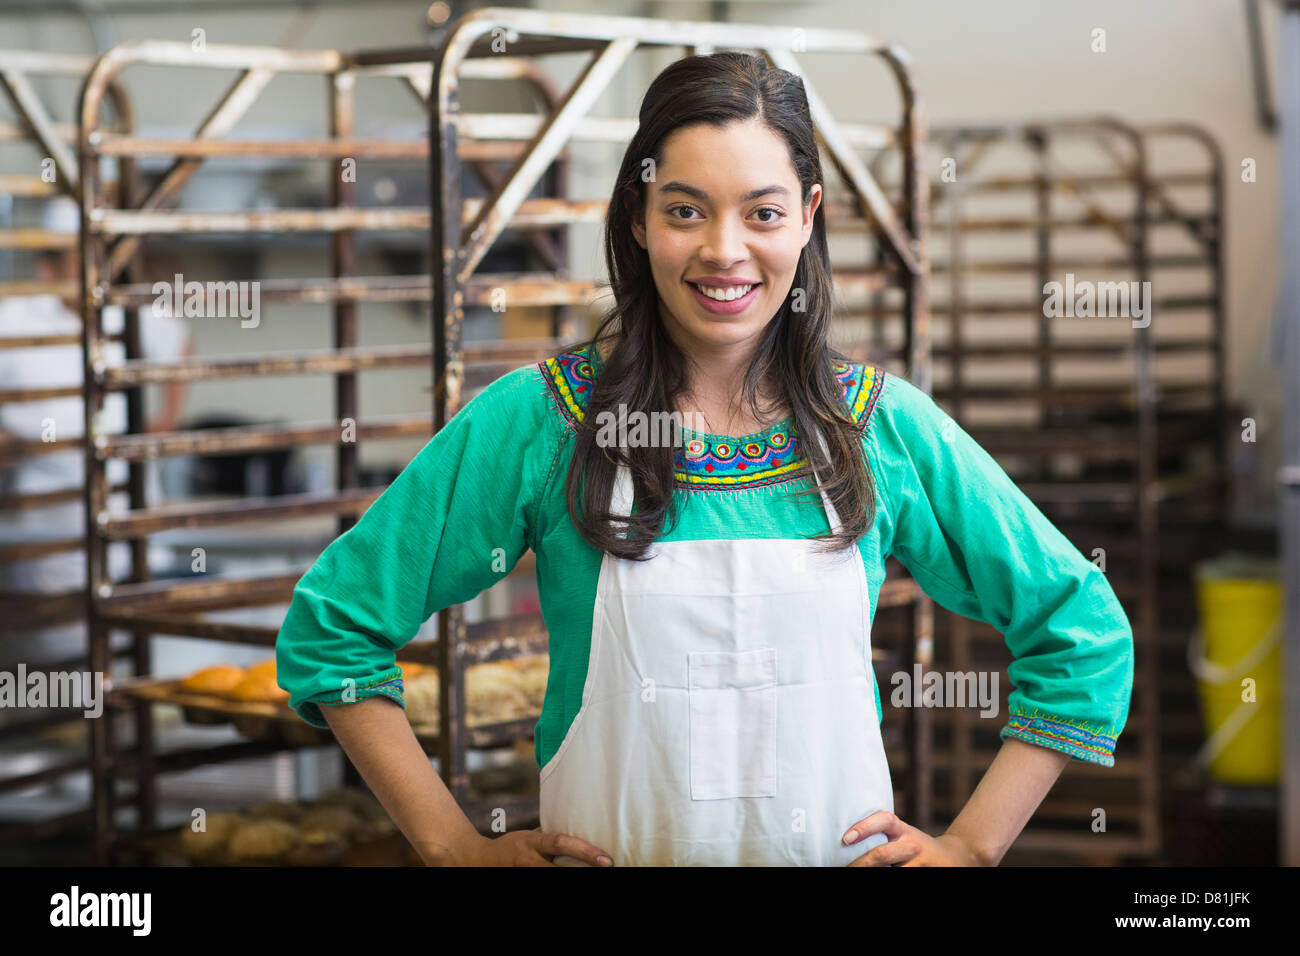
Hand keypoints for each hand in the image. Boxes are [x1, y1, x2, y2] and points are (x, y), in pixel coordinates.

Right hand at [444, 829, 614, 866]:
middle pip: (559, 870)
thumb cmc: (509, 847)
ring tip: (596, 879)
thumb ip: (549, 838)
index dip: (585, 851)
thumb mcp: (529, 837)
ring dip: (572, 878)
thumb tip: (577, 829)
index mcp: (533, 843)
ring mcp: (522, 873)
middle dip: (582, 871)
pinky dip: (559, 881)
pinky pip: (541, 883)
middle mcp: (528, 860)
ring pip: (550, 878)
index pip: (561, 843)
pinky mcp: (520, 881)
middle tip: (607, 870)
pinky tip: (575, 880)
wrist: (474, 859)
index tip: (606, 859)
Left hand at [842, 811, 983, 865]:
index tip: (846, 838)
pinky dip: (891, 877)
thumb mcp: (903, 836)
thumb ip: (883, 837)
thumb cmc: (916, 848)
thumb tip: (847, 844)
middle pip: (882, 853)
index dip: (864, 827)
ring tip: (857, 870)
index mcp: (902, 830)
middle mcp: (911, 844)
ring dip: (877, 872)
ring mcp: (920, 862)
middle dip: (860, 863)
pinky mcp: (927, 875)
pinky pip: (905, 878)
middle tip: (846, 868)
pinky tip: (881, 874)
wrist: (955, 858)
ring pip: (894, 871)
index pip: (883, 820)